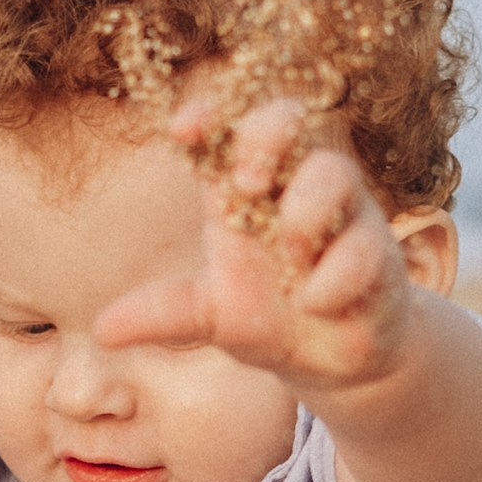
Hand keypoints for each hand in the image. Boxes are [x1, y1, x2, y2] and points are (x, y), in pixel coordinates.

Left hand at [94, 97, 419, 389]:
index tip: (184, 129)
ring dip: (307, 208)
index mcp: (241, 193)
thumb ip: (164, 315)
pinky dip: (336, 275)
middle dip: (267, 135)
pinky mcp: (378, 251)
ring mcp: (340, 214)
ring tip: (292, 256)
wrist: (333, 363)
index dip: (206, 117)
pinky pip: (364, 243)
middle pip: (285, 119)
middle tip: (249, 181)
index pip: (223, 134)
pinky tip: (315, 303)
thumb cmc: (268, 320)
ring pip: (334, 170)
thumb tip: (104, 330)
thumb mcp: (209, 318)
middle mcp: (291, 188)